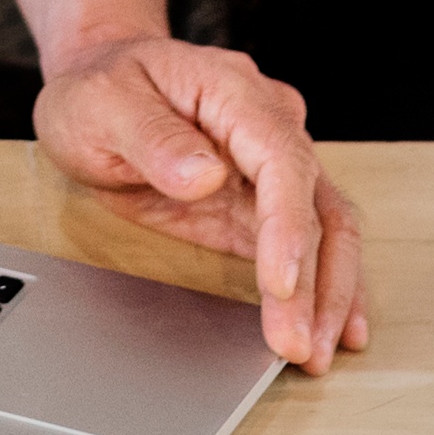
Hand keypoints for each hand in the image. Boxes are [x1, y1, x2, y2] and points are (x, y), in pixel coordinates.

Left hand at [37, 35, 372, 372]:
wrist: (99, 81)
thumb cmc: (100, 88)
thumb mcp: (102, 103)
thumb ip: (153, 137)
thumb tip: (205, 174)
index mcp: (235, 92)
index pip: (282, 160)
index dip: (288, 226)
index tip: (280, 284)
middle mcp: (270, 124)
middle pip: (317, 204)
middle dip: (316, 281)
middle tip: (299, 345)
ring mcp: (272, 166)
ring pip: (326, 230)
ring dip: (329, 294)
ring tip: (316, 352)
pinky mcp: (261, 204)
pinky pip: (307, 245)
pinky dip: (323, 287)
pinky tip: (334, 328)